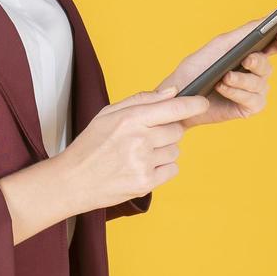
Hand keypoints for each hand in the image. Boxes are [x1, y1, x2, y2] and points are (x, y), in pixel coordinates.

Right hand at [58, 87, 209, 211]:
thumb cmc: (91, 145)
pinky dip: (162, 168)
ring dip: (163, 151)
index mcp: (130, 119)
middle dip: (166, 132)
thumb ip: (142, 100)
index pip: (173, 108)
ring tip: (139, 154)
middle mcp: (139, 140)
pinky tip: (142, 167)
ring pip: (175, 151)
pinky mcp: (146, 183)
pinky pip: (172, 170)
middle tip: (145, 137)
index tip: (202, 102)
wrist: (74, 180)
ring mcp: (144, 163)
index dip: (193, 104)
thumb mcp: (108, 113)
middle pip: (177, 130)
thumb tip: (172, 92)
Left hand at [156, 19, 276, 129]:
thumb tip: (268, 18)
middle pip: (267, 65)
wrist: (180, 97)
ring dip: (241, 80)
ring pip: (259, 84)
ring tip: (224, 77)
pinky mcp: (250, 108)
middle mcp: (257, 72)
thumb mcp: (220, 45)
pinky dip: (237, 93)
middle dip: (257, 62)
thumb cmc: (198, 68)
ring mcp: (255, 91)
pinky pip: (252, 99)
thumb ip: (245, 32)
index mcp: (253, 53)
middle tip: (247, 59)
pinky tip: (223, 88)